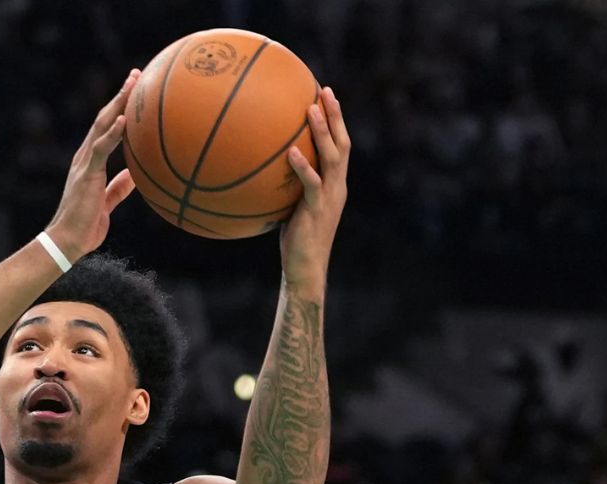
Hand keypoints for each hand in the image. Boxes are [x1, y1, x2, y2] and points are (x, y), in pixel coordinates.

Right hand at [44, 69, 140, 258]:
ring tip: (133, 84)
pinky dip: (113, 133)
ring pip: (102, 125)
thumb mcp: (107, 202)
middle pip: (104, 118)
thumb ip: (119, 187)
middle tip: (136, 74)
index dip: (120, 108)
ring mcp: (84, 163)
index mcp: (90, 162)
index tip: (135, 91)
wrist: (67, 241)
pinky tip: (125, 120)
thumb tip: (135, 176)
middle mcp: (85, 156)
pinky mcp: (87, 173)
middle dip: (121, 95)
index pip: (106, 128)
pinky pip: (101, 149)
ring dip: (119, 104)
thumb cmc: (85, 225)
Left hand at [281, 87, 349, 291]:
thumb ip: (288, 186)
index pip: (340, 147)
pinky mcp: (316, 211)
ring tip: (310, 109)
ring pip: (331, 159)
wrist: (306, 269)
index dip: (336, 121)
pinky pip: (311, 184)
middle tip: (325, 91)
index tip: (326, 96)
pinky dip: (303, 167)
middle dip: (335, 116)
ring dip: (322, 133)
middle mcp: (337, 187)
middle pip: (342, 145)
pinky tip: (290, 151)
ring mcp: (329, 198)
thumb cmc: (295, 241)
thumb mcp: (292, 207)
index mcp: (335, 185)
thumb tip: (265, 167)